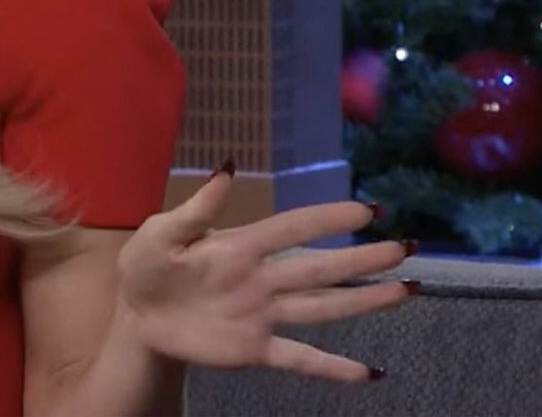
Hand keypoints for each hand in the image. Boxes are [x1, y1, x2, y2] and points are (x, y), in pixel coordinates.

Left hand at [111, 164, 413, 382]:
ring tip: (404, 291)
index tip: (368, 211)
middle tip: (404, 248)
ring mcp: (262, 315)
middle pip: (319, 268)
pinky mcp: (254, 349)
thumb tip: (227, 168)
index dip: (327, 219)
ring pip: (321, 307)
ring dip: (362, 301)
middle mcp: (261, 280)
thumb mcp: (161, 233)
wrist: (137, 317)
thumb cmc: (148, 267)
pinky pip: (300, 358)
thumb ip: (196, 210)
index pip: (291, 229)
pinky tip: (369, 373)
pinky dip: (333, 368)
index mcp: (240, 247)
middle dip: (361, 260)